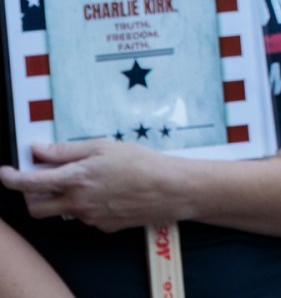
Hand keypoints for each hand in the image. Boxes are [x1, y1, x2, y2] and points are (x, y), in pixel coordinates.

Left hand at [0, 140, 176, 232]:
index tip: (5, 173)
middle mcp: (77, 203)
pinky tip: (109, 192)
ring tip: (91, 180)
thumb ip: (67, 150)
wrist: (171, 189)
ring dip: (63, 198)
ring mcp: (89, 218)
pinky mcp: (103, 227)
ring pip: (63, 211)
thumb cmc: (141, 162)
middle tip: (42, 180)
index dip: (12, 178)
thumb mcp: (104, 147)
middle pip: (36, 208)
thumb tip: (38, 149)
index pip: (30, 183)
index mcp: (75, 179)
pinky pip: (85, 216)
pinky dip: (87, 204)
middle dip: (31, 196)